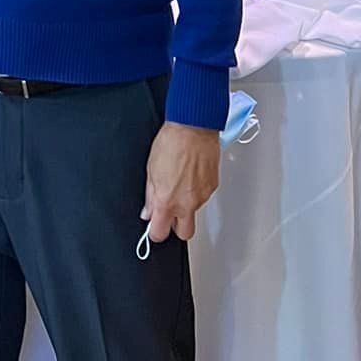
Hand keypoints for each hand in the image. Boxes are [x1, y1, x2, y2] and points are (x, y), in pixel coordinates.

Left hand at [142, 123, 220, 243]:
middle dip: (176, 227)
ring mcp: (202, 197)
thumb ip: (150, 195)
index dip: (155, 232)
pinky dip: (196, 190)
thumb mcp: (151, 169)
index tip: (154, 227)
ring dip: (186, 204)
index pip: (160, 233)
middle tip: (169, 213)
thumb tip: (148, 211)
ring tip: (180, 181)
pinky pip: (202, 196)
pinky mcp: (212, 187)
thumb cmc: (172, 142)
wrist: (194, 126)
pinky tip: (190, 174)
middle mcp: (186, 203)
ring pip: (194, 212)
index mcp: (167, 201)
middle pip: (184, 234)